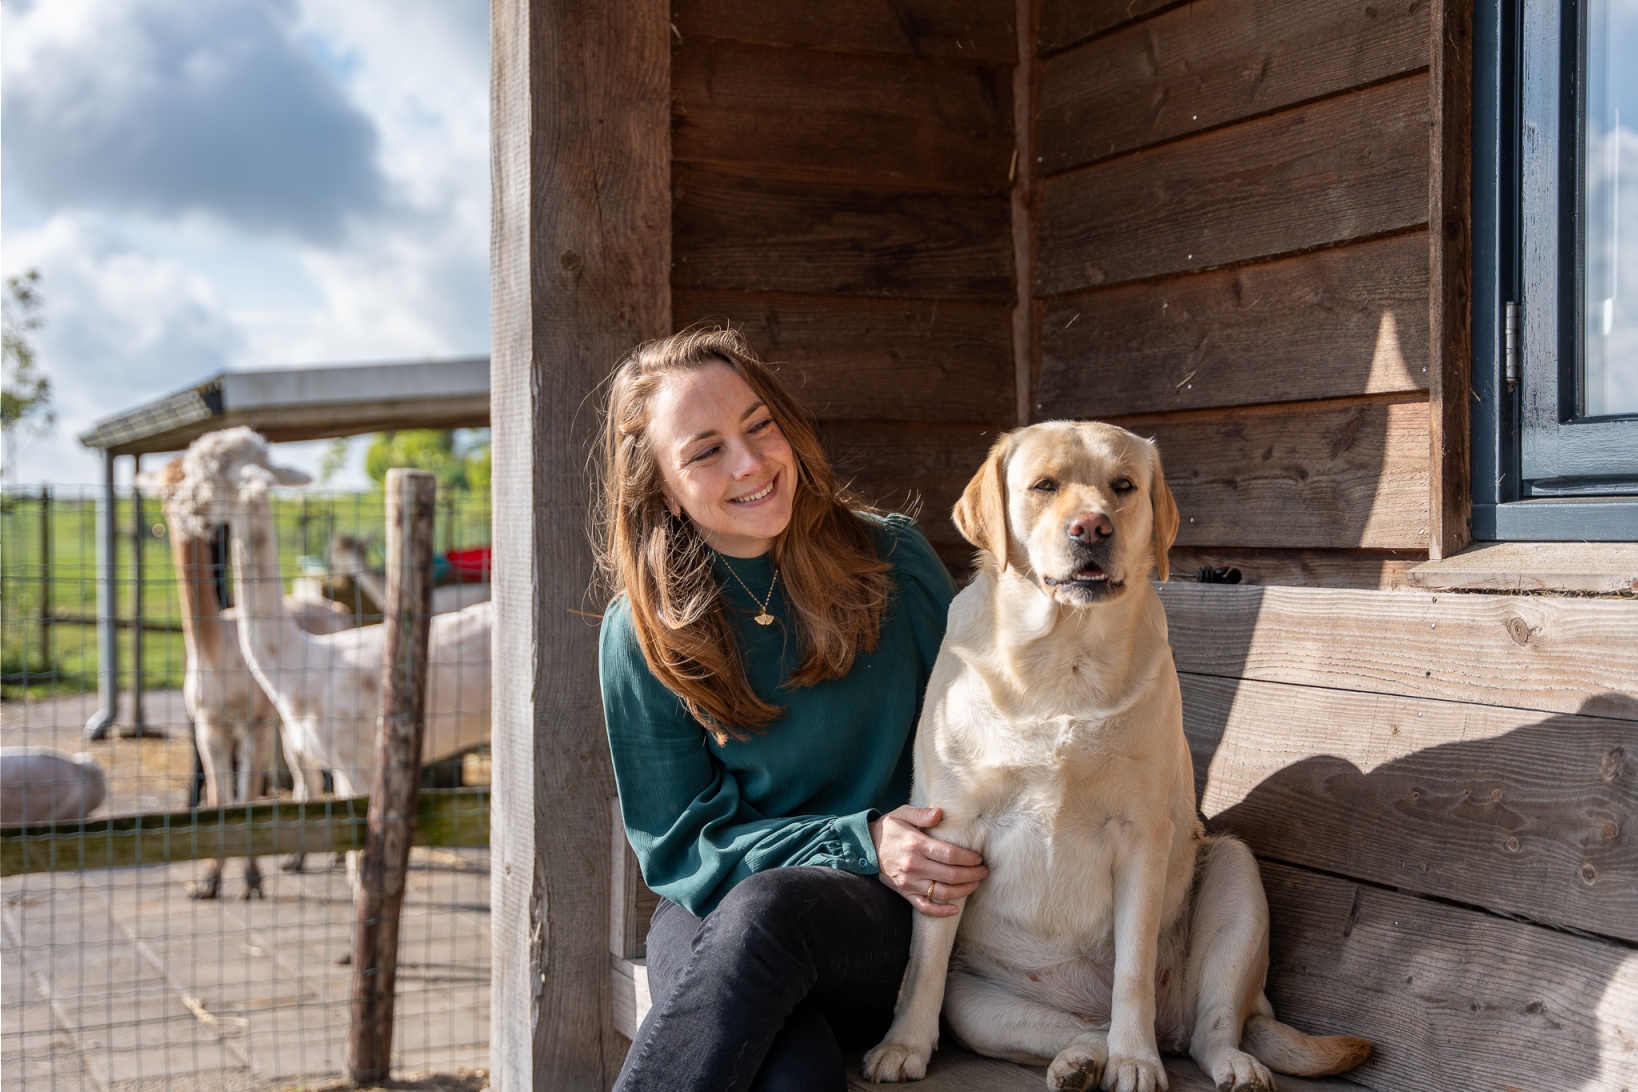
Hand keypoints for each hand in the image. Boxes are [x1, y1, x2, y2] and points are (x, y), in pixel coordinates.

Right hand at [869, 805, 986, 917]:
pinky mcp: (904, 893)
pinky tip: (955, 908)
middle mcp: (913, 866)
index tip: (979, 858)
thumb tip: (940, 813)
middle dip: (972, 875)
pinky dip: (941, 911)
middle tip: (983, 871)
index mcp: (916, 845)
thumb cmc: (889, 829)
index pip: (949, 855)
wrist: (864, 847)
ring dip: (963, 890)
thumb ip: (921, 813)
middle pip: (950, 875)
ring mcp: (909, 882)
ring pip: (942, 892)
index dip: (968, 858)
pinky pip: (924, 907)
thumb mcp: (902, 813)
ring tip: (975, 884)